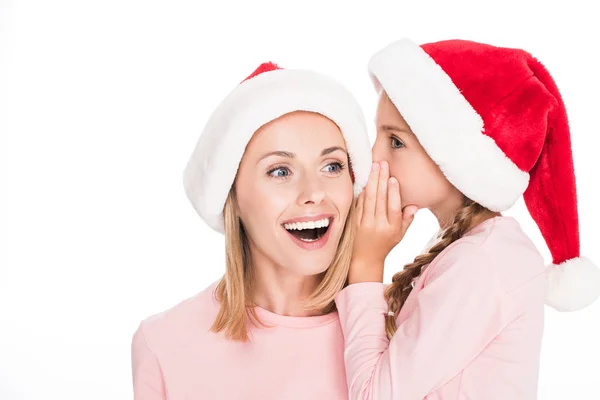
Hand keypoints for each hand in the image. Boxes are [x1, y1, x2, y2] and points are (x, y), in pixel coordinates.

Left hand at [349, 161, 417, 283]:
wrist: (365, 258)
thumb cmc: (386, 244)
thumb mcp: (400, 235)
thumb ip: (407, 219)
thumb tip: (415, 205)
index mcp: (392, 229)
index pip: (393, 208)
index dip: (393, 193)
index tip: (393, 178)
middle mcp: (378, 226)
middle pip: (380, 199)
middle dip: (381, 179)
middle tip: (383, 164)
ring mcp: (365, 223)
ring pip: (368, 198)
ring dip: (371, 180)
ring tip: (374, 166)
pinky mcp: (355, 221)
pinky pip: (359, 203)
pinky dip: (363, 190)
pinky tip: (366, 179)